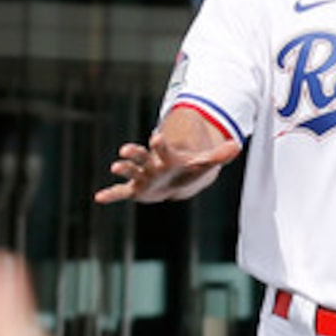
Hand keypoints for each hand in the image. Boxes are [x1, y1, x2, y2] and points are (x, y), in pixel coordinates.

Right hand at [94, 117, 240, 203]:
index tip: (157, 136)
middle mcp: (151, 165)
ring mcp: (142, 177)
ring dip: (123, 170)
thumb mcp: (205, 162)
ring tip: (114, 167)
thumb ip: (219, 155)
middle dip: (134, 154)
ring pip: (131, 172)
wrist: (178, 178)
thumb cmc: (190, 168)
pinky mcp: (137, 190)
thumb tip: (237, 144)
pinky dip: (111, 195)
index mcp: (166, 157)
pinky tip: (98, 198)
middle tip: (125, 149)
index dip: (160, 143)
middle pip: (141, 157)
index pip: (162, 148)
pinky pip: (122, 193)